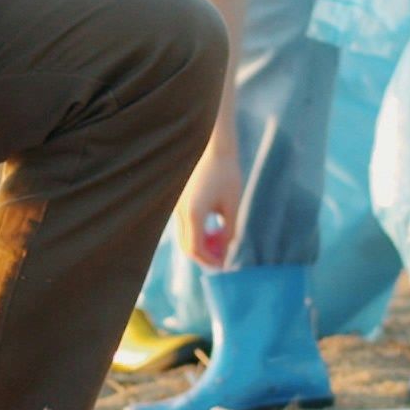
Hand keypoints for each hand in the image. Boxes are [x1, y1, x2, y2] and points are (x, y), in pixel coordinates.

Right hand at [176, 130, 242, 264]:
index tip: (224, 264)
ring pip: (184, 235)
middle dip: (204, 255)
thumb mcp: (233, 204)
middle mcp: (180, 212)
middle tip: (222, 257)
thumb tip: (227, 249)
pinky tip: (213, 225)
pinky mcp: (178, 200)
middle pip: (187, 246)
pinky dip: (197, 231)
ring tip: (220, 239)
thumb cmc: (226, 173)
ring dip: (200, 243)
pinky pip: (184, 224)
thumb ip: (230, 230)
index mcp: (193, 214)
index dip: (210, 261)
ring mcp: (176, 206)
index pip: (196, 249)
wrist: (212, 145)